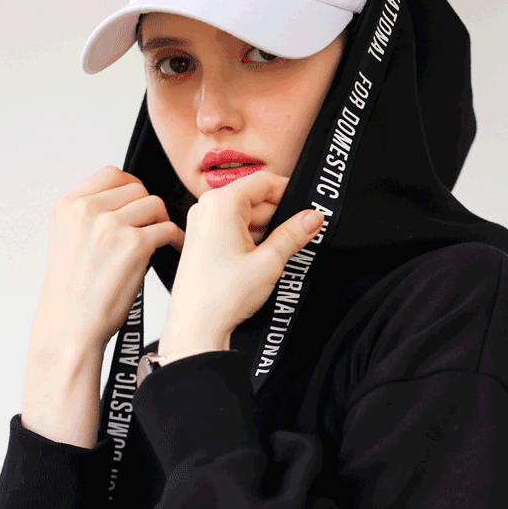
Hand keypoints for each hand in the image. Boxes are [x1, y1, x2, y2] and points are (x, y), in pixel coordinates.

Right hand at [30, 165, 184, 353]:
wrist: (70, 326)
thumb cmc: (73, 291)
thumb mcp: (68, 239)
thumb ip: (92, 215)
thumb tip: (130, 200)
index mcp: (68, 206)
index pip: (111, 173)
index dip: (131, 187)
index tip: (138, 204)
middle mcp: (87, 210)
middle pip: (137, 187)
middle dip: (148, 207)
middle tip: (152, 227)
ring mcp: (111, 225)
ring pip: (155, 205)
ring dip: (162, 221)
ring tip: (160, 239)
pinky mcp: (135, 245)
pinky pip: (169, 229)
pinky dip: (176, 239)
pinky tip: (173, 248)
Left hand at [158, 171, 322, 360]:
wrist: (195, 327)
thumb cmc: (220, 296)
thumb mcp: (269, 261)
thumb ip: (294, 234)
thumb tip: (312, 218)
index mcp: (221, 203)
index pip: (264, 181)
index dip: (289, 192)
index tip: (307, 208)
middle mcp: (206, 208)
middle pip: (254, 197)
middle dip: (279, 214)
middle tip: (301, 233)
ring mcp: (202, 225)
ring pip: (245, 215)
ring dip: (266, 229)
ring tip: (281, 252)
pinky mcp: (202, 241)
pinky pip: (233, 228)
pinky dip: (251, 238)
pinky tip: (263, 258)